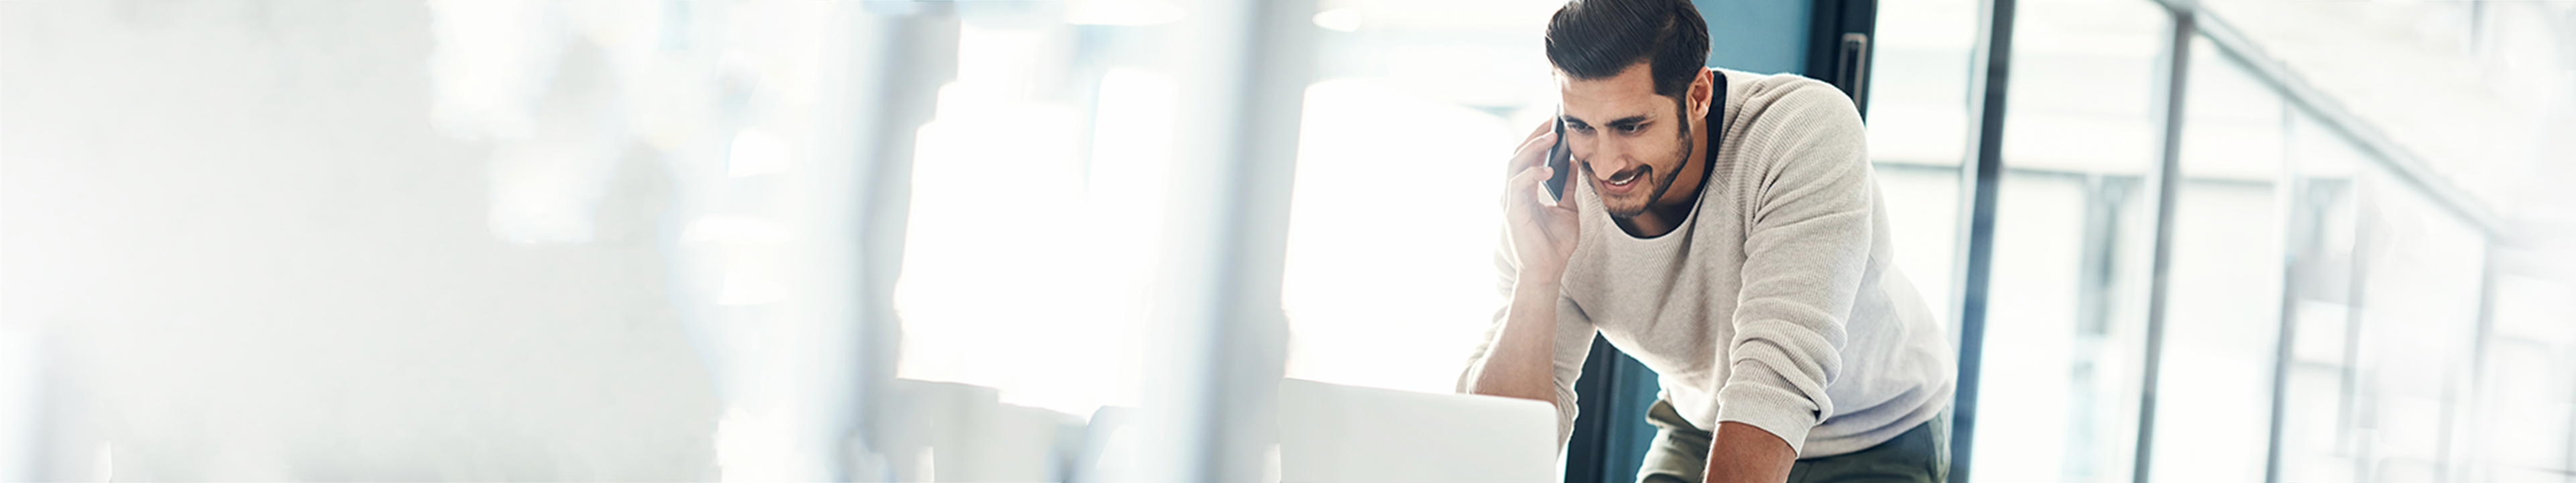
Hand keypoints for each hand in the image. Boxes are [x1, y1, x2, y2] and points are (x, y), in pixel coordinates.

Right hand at [1502, 119, 1580, 279]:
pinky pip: (1517, 185)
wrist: (1548, 272)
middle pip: (1519, 155)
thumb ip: (1566, 186)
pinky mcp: (1513, 212)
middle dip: (1536, 136)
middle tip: (1553, 120)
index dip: (1540, 138)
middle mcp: (1514, 193)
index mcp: (1526, 191)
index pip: (1529, 158)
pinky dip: (1531, 174)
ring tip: (1552, 136)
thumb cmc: (1554, 245)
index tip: (1555, 122)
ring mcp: (1511, 201)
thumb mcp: (1567, 208)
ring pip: (1515, 164)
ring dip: (1533, 148)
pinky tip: (1549, 168)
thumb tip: (1573, 162)